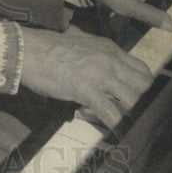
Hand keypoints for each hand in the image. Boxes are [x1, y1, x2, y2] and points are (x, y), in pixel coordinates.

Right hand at [18, 24, 153, 128]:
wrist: (28, 50)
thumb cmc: (47, 46)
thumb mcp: (80, 41)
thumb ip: (95, 52)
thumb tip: (95, 61)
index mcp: (109, 48)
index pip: (141, 68)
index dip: (140, 84)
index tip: (131, 94)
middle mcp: (110, 60)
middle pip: (143, 84)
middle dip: (138, 99)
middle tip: (125, 107)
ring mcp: (100, 76)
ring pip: (132, 100)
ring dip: (126, 112)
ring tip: (114, 117)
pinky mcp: (88, 91)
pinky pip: (111, 113)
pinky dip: (114, 125)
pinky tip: (111, 131)